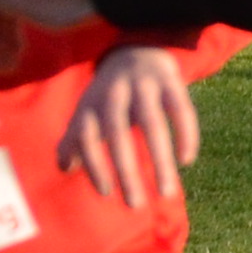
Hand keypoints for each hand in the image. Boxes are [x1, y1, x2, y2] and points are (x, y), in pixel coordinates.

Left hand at [60, 45, 202, 206]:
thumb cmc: (109, 93)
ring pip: (153, 124)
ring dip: (160, 161)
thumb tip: (64, 168)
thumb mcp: (88, 110)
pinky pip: (181, 108)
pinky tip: (187, 160)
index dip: (95, 164)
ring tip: (167, 193)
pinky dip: (186, 134)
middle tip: (135, 205)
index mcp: (92, 103)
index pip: (88, 136)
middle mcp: (115, 93)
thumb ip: (74, 138)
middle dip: (126, 171)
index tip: (106, 193)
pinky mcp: (170, 80)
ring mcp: (144, 85)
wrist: (135, 47)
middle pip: (119, 134)